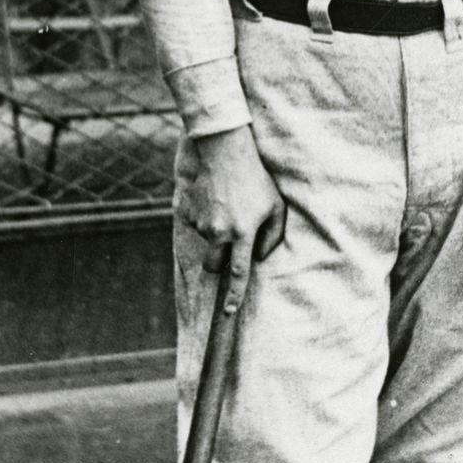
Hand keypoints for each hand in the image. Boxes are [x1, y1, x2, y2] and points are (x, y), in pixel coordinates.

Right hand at [174, 125, 285, 310]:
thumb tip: (260, 257)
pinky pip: (193, 222)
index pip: (238, 273)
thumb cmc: (255, 178)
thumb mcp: (275, 205)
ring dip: (213, 230)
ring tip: (224, 204)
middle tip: (227, 240)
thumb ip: (273, 235)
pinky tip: (211, 198)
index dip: (234, 296)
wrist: (224, 150)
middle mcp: (219, 232)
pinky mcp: (186, 211)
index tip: (229, 312)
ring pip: (205, 239)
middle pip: (213, 264)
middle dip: (218, 262)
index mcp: (242, 233)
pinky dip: (201, 216)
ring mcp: (200, 222)